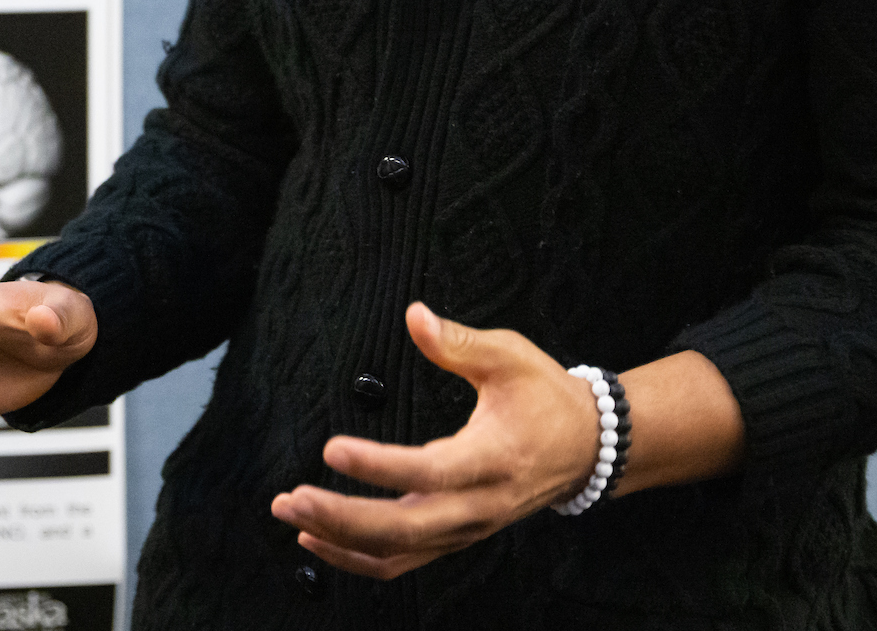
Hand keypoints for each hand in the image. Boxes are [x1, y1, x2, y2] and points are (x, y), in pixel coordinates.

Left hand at [269, 302, 597, 579]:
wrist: (586, 447)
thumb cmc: (544, 396)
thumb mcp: (510, 356)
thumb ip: (459, 341)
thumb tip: (413, 315)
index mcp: (493, 460)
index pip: (429, 472)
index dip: (378, 466)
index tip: (331, 447)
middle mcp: (479, 506)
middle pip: (405, 528)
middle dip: (343, 516)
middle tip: (292, 495)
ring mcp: (467, 529)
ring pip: (398, 552)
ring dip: (340, 538)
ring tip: (289, 511)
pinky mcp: (456, 537)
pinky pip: (402, 561)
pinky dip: (356, 557)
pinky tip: (315, 538)